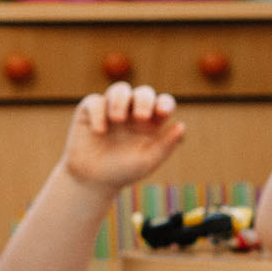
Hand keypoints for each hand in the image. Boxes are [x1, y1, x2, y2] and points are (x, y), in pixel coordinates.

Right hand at [61, 83, 185, 190]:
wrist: (91, 181)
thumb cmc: (122, 171)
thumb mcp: (147, 162)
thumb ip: (165, 145)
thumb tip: (182, 125)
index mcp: (150, 122)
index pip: (163, 103)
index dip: (165, 103)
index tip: (162, 112)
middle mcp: (132, 111)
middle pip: (143, 93)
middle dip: (144, 100)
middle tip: (140, 116)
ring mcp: (111, 108)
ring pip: (120, 89)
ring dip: (121, 100)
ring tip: (117, 119)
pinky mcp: (90, 110)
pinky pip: (95, 101)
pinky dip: (98, 113)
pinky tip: (99, 131)